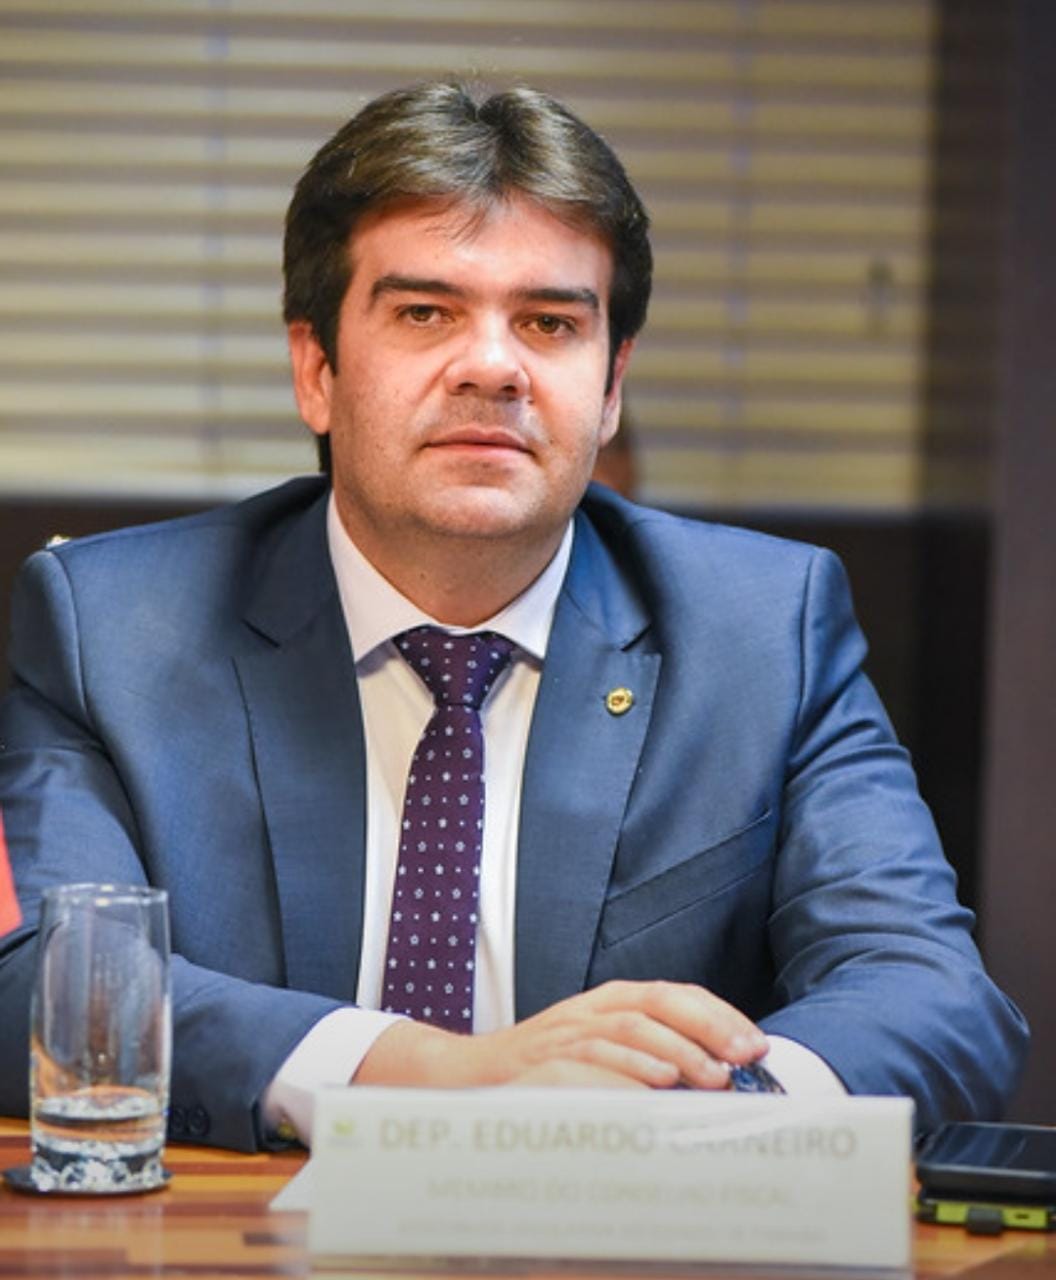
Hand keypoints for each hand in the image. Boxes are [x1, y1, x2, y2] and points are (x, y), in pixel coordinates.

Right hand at [354, 980, 766, 1089]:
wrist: (468, 1076)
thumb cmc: (545, 1068)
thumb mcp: (600, 1050)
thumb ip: (649, 1053)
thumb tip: (717, 1074)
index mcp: (609, 1000)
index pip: (674, 994)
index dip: (718, 1015)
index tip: (756, 1043)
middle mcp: (591, 1009)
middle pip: (657, 1002)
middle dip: (708, 1027)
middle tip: (745, 1057)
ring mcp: (566, 1032)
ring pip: (629, 1027)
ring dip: (676, 1051)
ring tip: (712, 1076)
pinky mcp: (544, 1060)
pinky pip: (591, 1059)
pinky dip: (626, 1069)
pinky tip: (656, 1085)